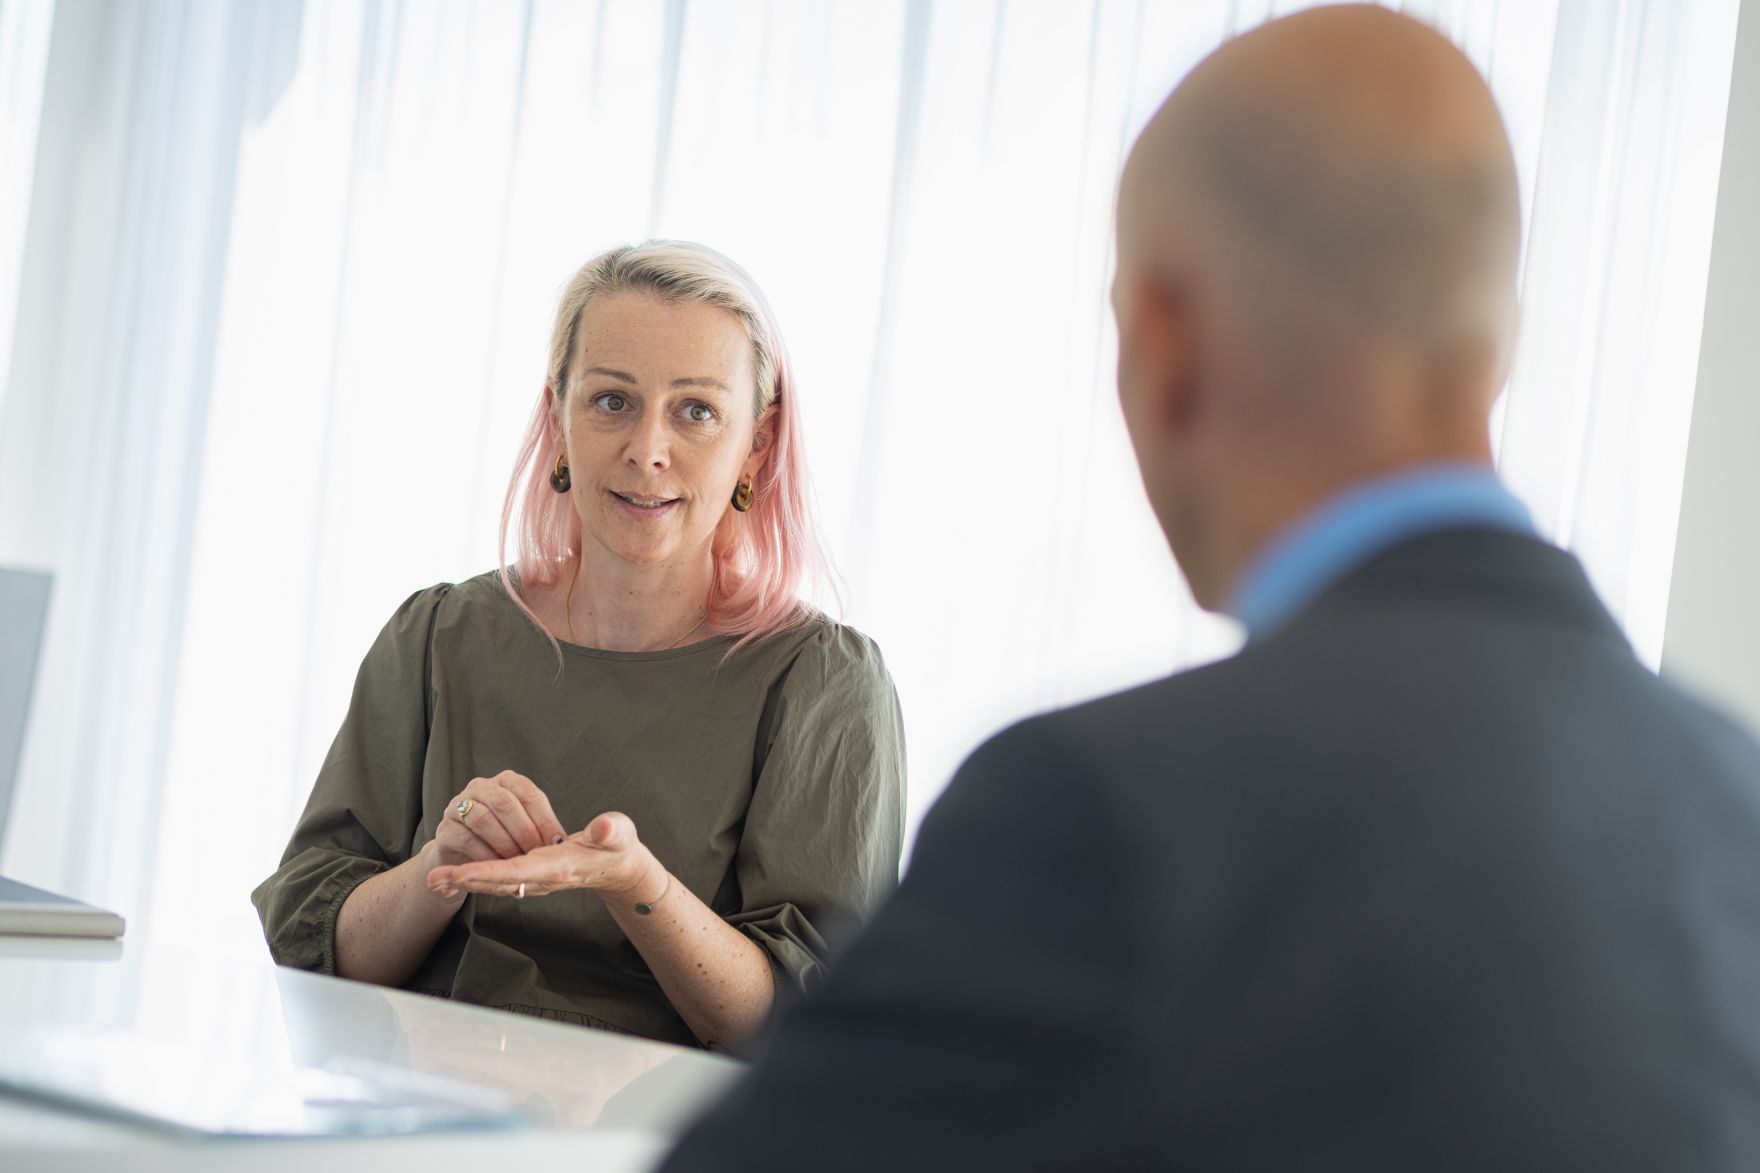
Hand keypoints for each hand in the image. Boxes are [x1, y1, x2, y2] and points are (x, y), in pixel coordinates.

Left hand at [426, 812, 663, 905]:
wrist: (618, 866)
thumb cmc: (617, 846)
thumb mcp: (619, 834)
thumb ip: (610, 831)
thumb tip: (603, 828)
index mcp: (559, 867)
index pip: (518, 870)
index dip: (488, 871)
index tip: (460, 872)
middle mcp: (543, 878)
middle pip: (497, 882)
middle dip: (465, 881)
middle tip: (432, 880)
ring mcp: (535, 879)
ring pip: (494, 883)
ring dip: (464, 882)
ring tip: (435, 880)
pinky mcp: (531, 875)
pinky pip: (499, 879)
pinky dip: (476, 878)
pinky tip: (456, 875)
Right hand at [431, 770, 569, 871]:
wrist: (464, 854)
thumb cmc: (502, 837)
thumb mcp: (523, 826)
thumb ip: (540, 827)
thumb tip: (562, 843)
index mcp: (507, 782)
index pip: (529, 793)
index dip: (544, 818)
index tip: (557, 842)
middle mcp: (481, 787)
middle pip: (505, 803)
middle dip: (524, 830)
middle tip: (537, 853)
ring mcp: (459, 805)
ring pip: (483, 819)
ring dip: (504, 843)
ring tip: (517, 862)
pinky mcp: (445, 828)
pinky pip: (465, 838)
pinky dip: (484, 854)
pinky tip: (496, 867)